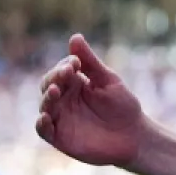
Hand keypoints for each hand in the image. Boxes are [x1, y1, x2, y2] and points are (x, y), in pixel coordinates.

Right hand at [36, 34, 145, 167]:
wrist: (133, 136)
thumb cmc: (123, 106)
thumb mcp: (108, 80)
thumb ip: (90, 62)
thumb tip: (75, 37)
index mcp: (75, 84)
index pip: (61, 70)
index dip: (65, 65)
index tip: (76, 63)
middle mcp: (64, 99)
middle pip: (48, 84)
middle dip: (54, 77)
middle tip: (66, 73)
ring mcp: (61, 118)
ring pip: (44, 105)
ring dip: (47, 97)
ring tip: (55, 91)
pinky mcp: (60, 137)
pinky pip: (43, 130)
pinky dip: (41, 124)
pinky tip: (45, 117)